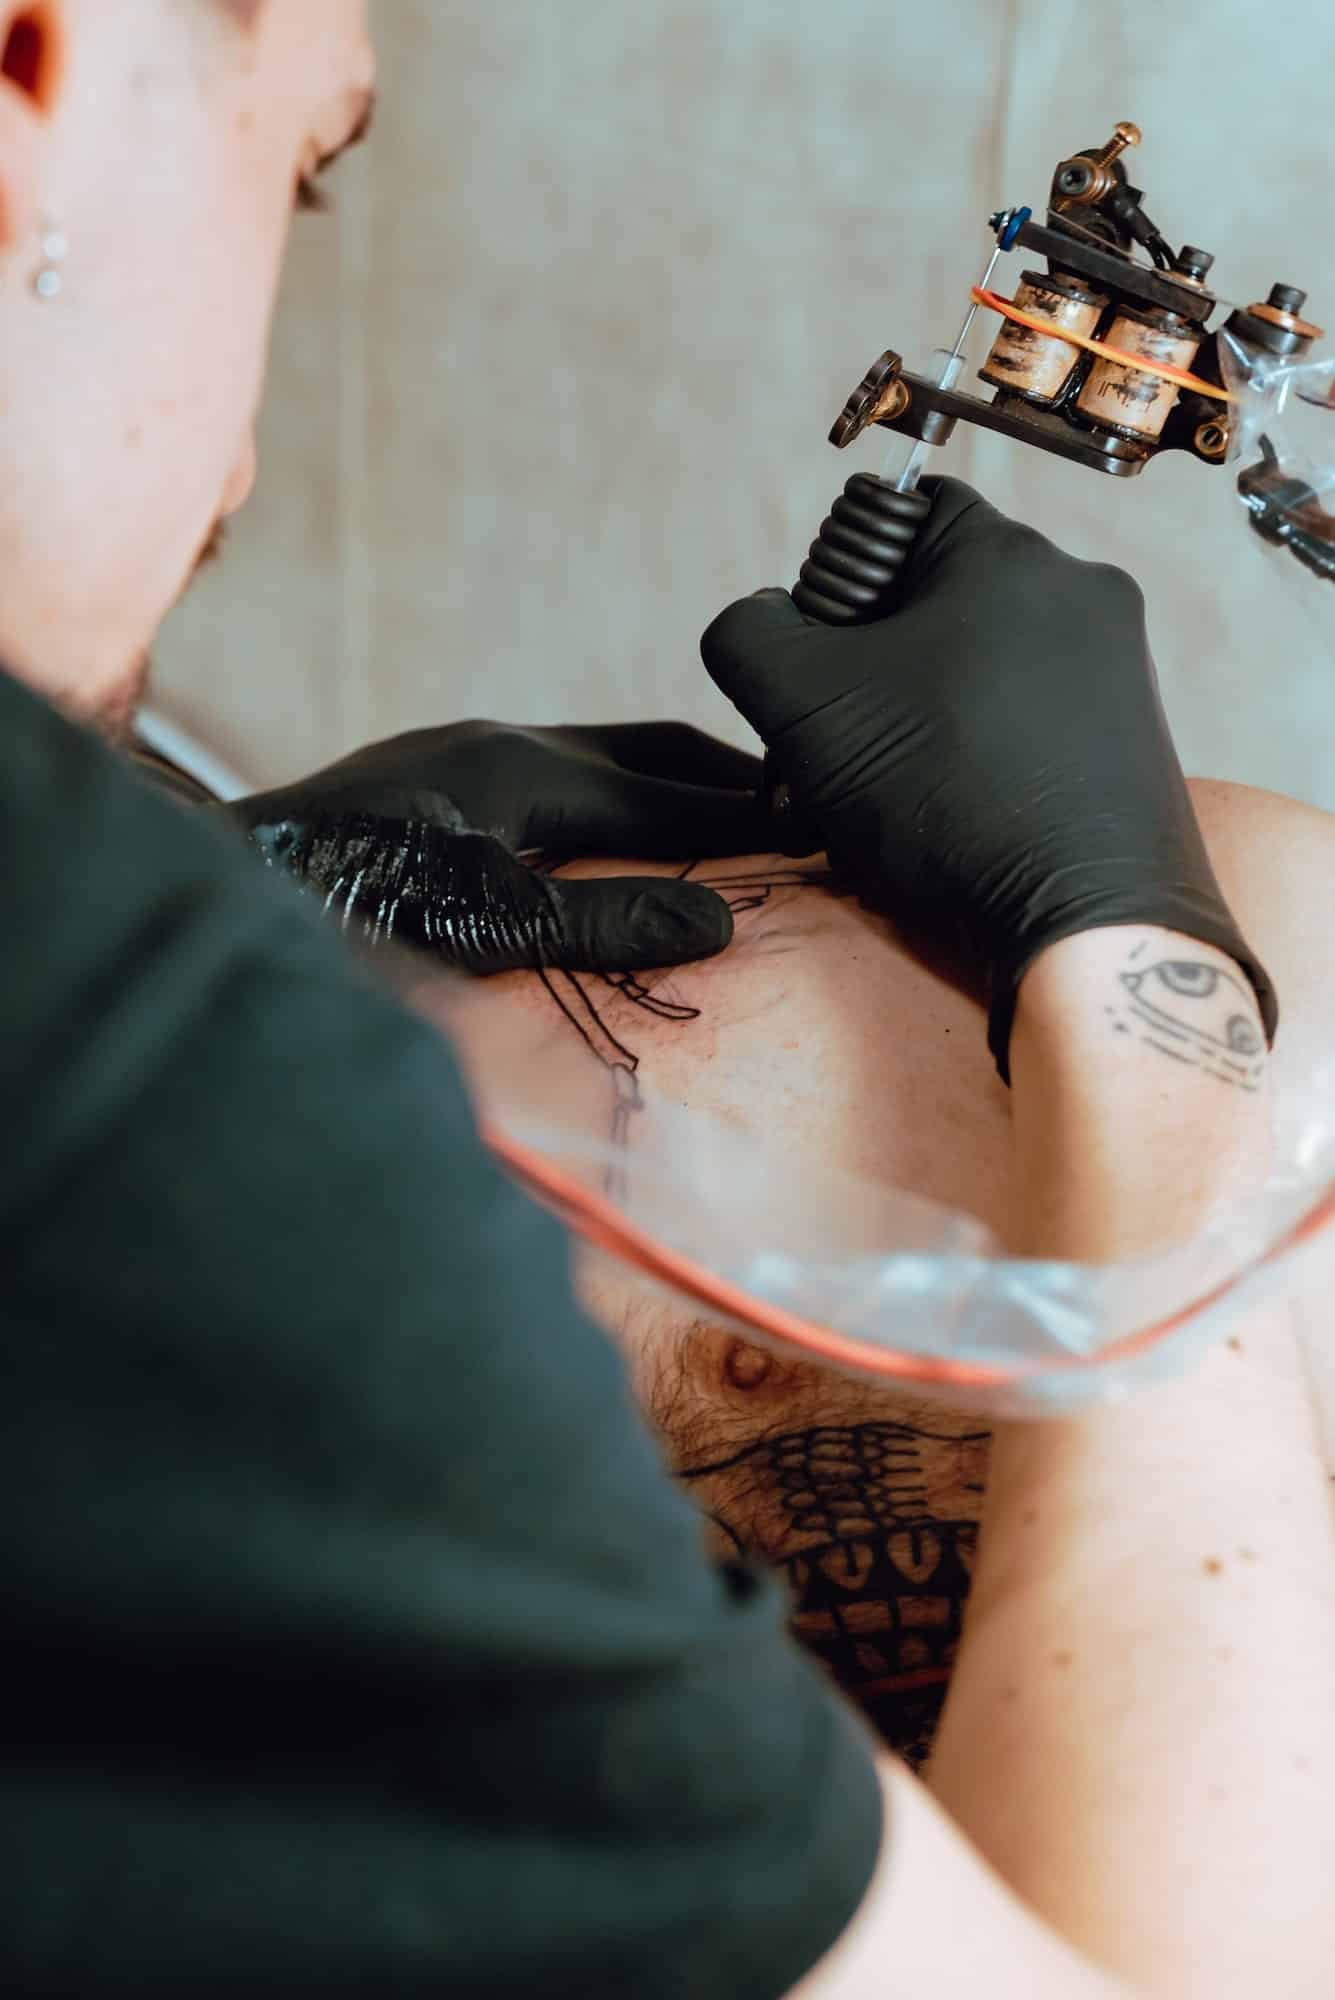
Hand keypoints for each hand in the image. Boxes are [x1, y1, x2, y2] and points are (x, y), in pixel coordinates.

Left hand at [226, 719, 772, 973]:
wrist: (212, 877)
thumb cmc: (339, 908)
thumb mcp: (478, 929)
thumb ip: (600, 928)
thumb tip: (721, 927)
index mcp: (520, 767)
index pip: (669, 796)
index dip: (751, 820)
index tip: (827, 832)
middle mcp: (496, 740)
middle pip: (644, 749)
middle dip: (725, 778)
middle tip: (796, 810)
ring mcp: (457, 751)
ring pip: (595, 756)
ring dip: (664, 784)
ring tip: (723, 818)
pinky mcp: (427, 775)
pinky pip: (551, 772)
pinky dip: (609, 797)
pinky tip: (608, 832)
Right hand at [701, 476, 1275, 1078]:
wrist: (1085, 920)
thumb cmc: (947, 797)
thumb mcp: (800, 704)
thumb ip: (747, 634)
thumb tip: (759, 619)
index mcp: (1010, 555)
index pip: (904, 511)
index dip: (843, 578)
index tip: (825, 657)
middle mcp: (1082, 594)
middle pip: (944, 597)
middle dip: (880, 662)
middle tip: (846, 740)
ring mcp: (1119, 669)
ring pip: (985, 664)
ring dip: (925, 715)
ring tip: (895, 793)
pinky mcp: (1134, 739)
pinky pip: (1032, 720)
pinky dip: (982, 754)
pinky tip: (956, 816)